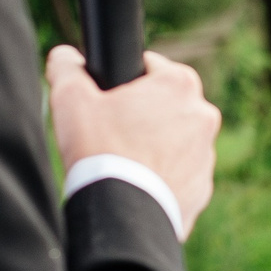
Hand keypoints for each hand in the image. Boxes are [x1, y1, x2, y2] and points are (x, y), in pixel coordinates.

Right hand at [47, 45, 220, 229]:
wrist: (123, 214)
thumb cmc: (100, 150)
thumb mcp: (71, 99)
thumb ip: (67, 68)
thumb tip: (64, 56)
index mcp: (179, 84)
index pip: (152, 67)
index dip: (126, 80)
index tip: (109, 97)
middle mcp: (202, 116)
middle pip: (166, 105)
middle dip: (142, 114)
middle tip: (111, 132)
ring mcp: (206, 155)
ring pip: (176, 141)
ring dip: (154, 147)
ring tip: (123, 162)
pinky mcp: (202, 189)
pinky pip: (179, 175)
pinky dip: (161, 177)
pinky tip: (136, 185)